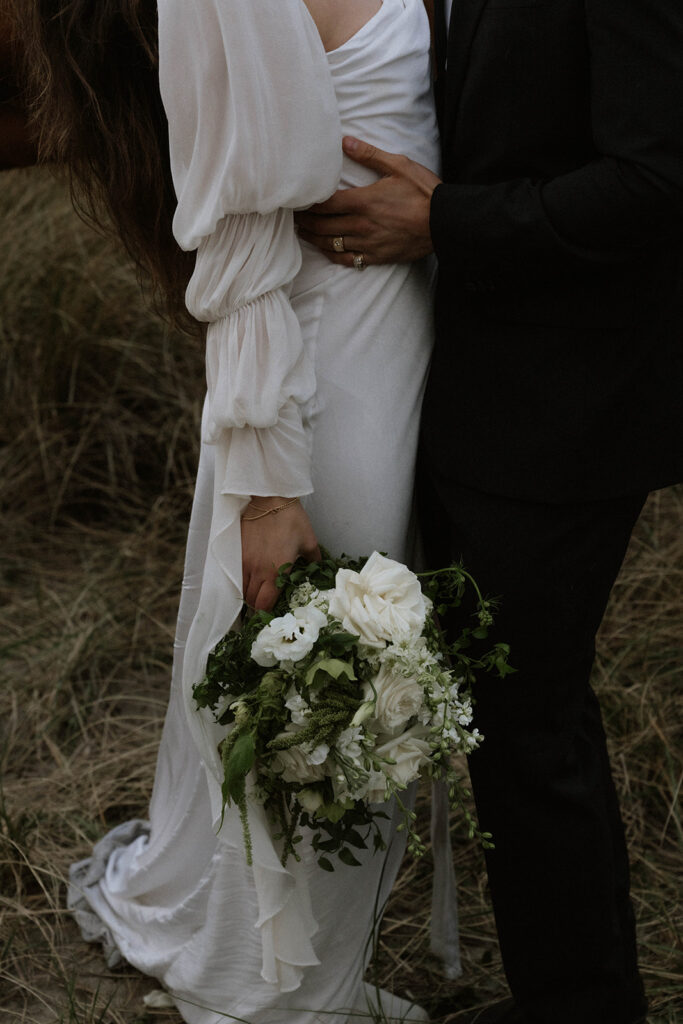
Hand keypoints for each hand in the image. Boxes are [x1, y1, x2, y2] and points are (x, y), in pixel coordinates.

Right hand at [241, 497, 320, 610]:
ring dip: (247, 593)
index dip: (266, 611)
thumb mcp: (309, 541)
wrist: (269, 498)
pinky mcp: (235, 552)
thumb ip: (313, 561)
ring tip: (255, 590)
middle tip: (264, 601)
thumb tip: (317, 570)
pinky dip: (240, 580)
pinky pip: (234, 574)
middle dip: (257, 604)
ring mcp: (243, 562)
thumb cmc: (292, 519)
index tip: (271, 610)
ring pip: (240, 589)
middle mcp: (257, 571)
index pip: (264, 604)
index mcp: (277, 572)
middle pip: (251, 600)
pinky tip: (247, 577)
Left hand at [295, 136, 440, 265]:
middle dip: (304, 221)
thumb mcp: (398, 166)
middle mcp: (361, 224)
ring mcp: (368, 243)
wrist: (444, 223)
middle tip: (292, 217)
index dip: (307, 203)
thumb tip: (345, 141)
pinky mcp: (376, 256)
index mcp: (363, 201)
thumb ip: (369, 155)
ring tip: (302, 232)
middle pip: (322, 225)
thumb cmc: (423, 192)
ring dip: (313, 238)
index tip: (295, 199)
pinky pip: (348, 259)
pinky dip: (333, 254)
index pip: (325, 203)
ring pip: (331, 244)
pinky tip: (326, 249)